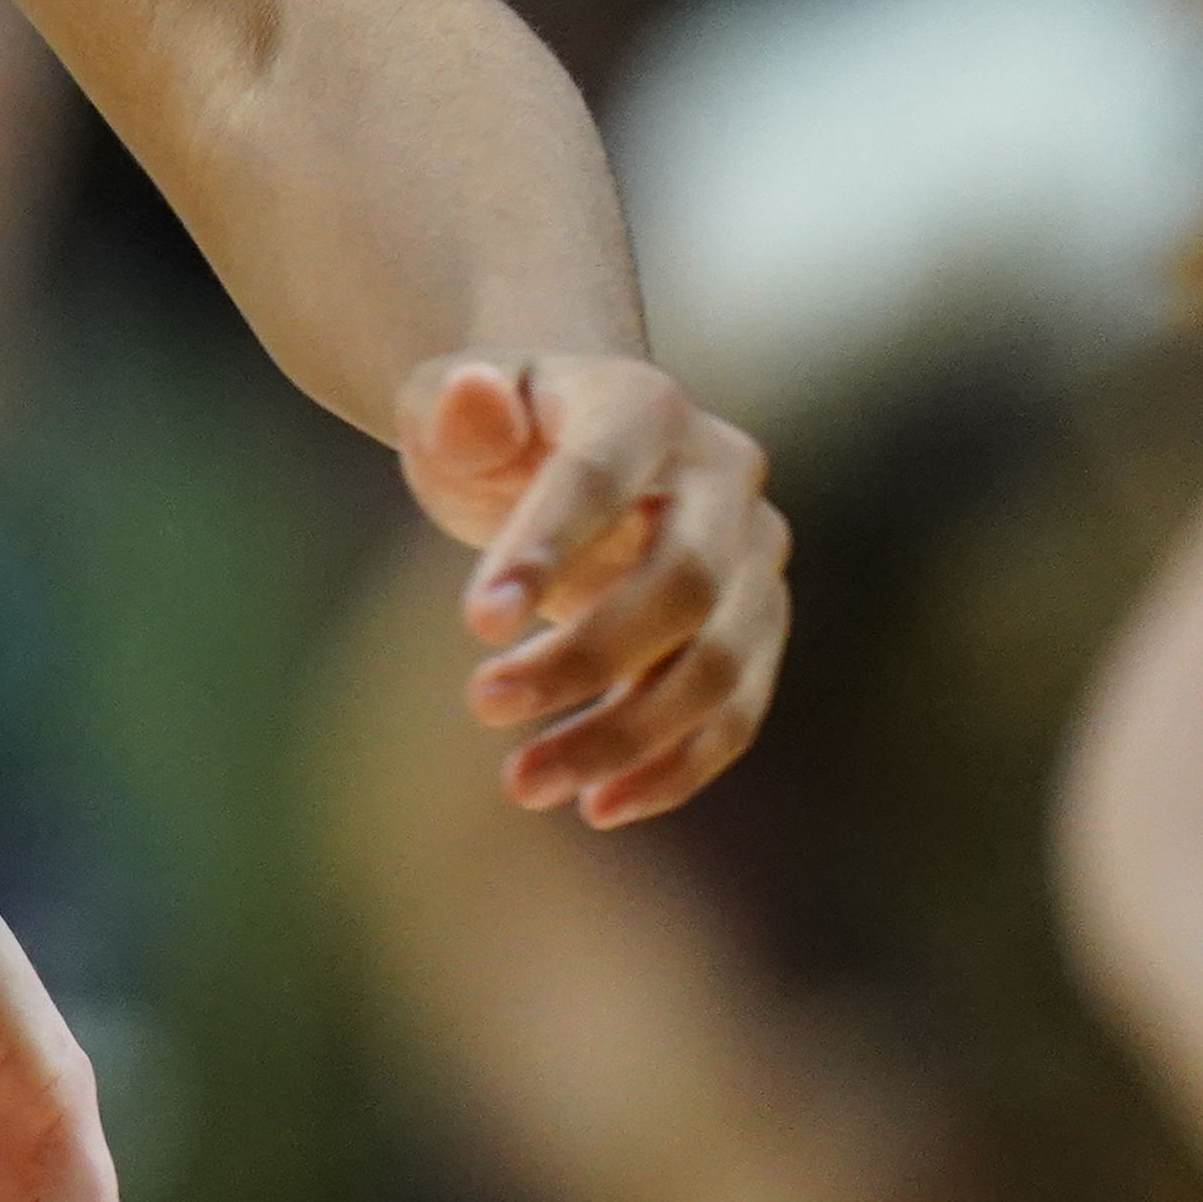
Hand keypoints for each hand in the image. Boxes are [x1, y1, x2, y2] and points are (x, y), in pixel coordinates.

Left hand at [391, 354, 788, 826]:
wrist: (558, 443)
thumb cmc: (491, 429)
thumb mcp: (444, 404)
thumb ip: (453, 408)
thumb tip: (476, 397)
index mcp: (644, 405)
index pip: (601, 479)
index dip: (544, 549)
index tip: (475, 626)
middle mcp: (726, 477)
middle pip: (686, 584)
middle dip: (586, 657)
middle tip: (480, 703)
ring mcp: (755, 556)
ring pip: (720, 665)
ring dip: (628, 735)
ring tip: (522, 783)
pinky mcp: (758, 626)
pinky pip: (736, 712)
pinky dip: (674, 768)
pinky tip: (596, 804)